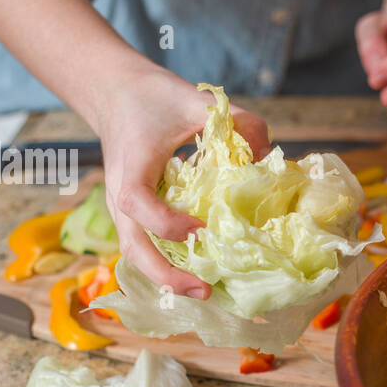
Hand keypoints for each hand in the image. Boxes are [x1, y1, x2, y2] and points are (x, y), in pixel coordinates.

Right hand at [91, 67, 270, 297]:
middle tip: (204, 290)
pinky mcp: (130, 214)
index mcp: (132, 165)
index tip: (200, 230)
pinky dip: (165, 265)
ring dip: (165, 278)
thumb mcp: (199, 101)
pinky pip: (143, 246)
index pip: (137, 202)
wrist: (116, 95)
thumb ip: (239, 123)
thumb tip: (270, 158)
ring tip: (204, 292)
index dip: (166, 222)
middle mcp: (119, 193)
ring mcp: (121, 207)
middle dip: (165, 275)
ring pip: (134, 253)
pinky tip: (197, 274)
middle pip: (131, 246)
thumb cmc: (155, 98)